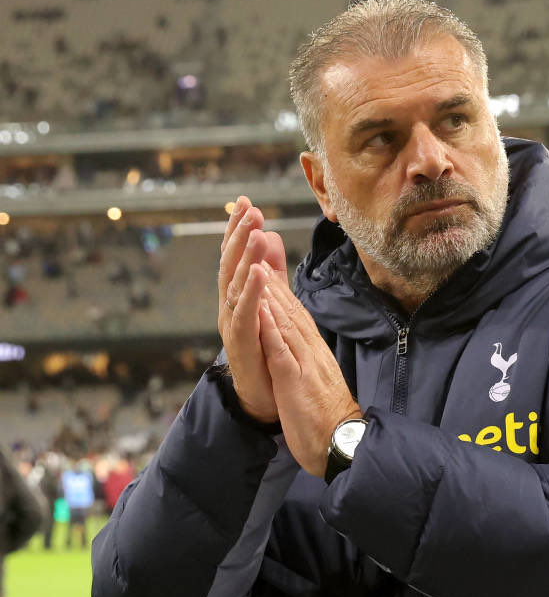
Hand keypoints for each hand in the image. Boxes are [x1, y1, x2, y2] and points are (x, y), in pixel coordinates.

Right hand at [217, 196, 288, 423]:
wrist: (264, 395)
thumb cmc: (265, 348)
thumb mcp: (270, 301)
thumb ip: (271, 271)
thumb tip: (269, 235)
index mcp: (237, 296)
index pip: (235, 256)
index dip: (238, 229)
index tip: (246, 202)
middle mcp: (229, 306)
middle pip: (230, 264)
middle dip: (239, 235)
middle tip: (249, 209)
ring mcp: (232, 323)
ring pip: (234, 285)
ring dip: (245, 257)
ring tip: (255, 232)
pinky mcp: (241, 342)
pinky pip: (245, 313)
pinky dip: (252, 291)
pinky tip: (260, 272)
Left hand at [258, 272, 360, 477]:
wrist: (342, 443)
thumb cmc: (329, 416)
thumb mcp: (315, 380)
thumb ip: (307, 359)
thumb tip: (301, 345)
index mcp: (313, 350)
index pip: (293, 312)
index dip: (277, 285)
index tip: (263, 261)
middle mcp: (310, 349)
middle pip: (288, 307)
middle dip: (270, 276)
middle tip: (257, 247)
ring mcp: (304, 361)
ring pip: (283, 320)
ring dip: (268, 291)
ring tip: (254, 263)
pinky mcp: (296, 378)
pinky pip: (280, 348)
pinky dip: (270, 326)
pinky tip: (259, 308)